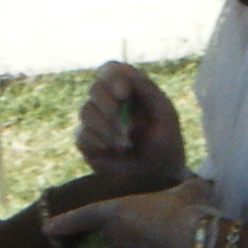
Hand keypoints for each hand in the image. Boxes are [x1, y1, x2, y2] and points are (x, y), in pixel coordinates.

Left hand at [45, 178, 216, 247]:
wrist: (204, 247)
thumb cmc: (188, 211)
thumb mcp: (187, 191)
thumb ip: (182, 189)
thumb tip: (196, 184)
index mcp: (118, 212)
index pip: (85, 216)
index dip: (66, 222)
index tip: (47, 229)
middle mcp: (119, 238)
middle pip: (117, 231)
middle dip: (134, 226)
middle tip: (164, 217)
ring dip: (149, 243)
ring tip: (179, 234)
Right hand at [74, 62, 188, 193]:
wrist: (158, 178)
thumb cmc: (166, 143)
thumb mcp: (164, 112)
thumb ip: (146, 88)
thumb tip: (122, 68)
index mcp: (129, 91)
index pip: (111, 70)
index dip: (113, 77)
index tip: (124, 94)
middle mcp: (109, 103)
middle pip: (95, 88)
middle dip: (109, 105)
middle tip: (127, 126)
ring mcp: (96, 122)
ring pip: (86, 111)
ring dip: (107, 127)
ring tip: (126, 145)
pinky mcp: (87, 143)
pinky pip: (82, 133)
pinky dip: (98, 140)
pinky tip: (113, 150)